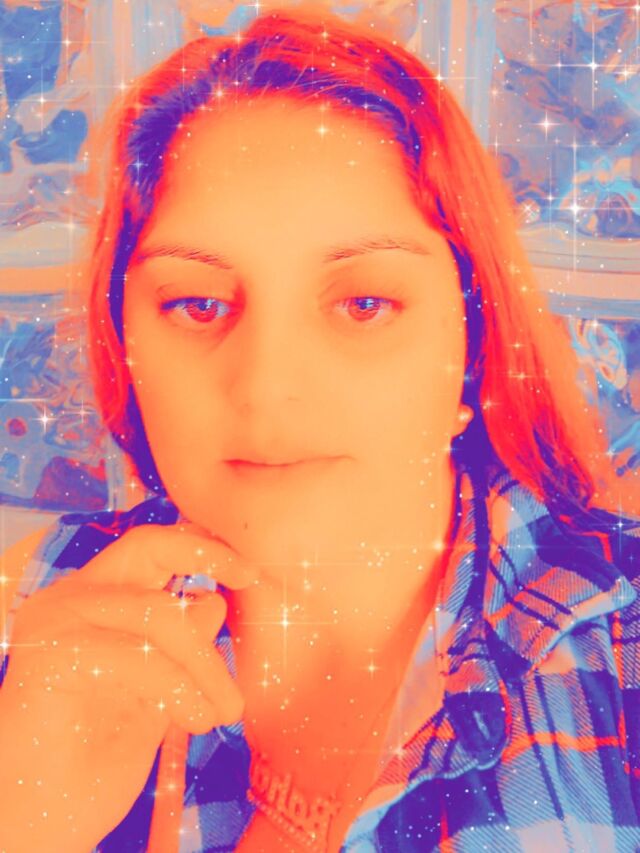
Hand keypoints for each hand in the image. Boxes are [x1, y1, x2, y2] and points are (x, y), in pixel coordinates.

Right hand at [0, 522, 257, 851]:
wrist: (43, 816)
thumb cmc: (100, 754)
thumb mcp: (160, 688)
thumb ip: (182, 645)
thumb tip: (215, 599)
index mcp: (98, 599)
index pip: (152, 548)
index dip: (204, 547)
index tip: (251, 570)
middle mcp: (73, 597)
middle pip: (147, 546)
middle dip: (206, 554)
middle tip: (252, 578)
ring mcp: (57, 620)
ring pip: (158, 614)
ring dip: (206, 665)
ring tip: (226, 711)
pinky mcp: (49, 653)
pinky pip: (137, 657)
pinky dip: (179, 690)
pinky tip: (195, 720)